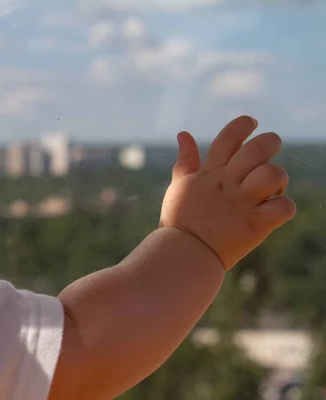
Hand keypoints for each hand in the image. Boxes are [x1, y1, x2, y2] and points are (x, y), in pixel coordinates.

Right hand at [159, 116, 296, 270]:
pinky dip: (283, 207)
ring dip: (278, 179)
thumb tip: (183, 133)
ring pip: (274, 174)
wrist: (181, 254)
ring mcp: (243, 203)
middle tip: (267, 157)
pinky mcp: (256, 225)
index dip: (243, 124)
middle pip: (259, 148)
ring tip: (270, 190)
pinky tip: (272, 212)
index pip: (230, 136)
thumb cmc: (179, 221)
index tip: (251, 124)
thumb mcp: (179, 186)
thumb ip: (185, 160)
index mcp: (211, 172)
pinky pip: (284, 207)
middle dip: (270, 144)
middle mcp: (228, 183)